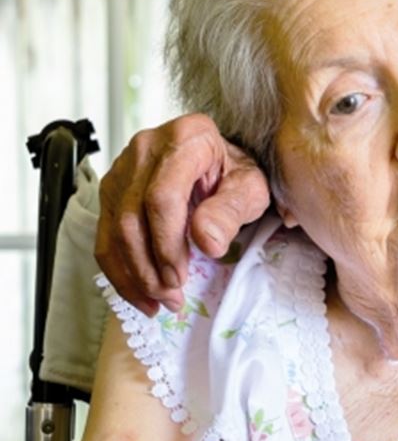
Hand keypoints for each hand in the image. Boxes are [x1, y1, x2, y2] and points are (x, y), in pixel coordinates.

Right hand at [96, 113, 269, 315]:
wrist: (220, 160)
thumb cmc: (236, 173)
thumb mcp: (250, 188)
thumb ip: (231, 211)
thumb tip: (207, 242)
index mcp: (186, 138)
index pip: (162, 197)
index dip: (167, 243)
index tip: (180, 276)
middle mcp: (145, 148)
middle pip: (131, 217)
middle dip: (148, 267)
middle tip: (172, 298)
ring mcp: (122, 167)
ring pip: (113, 229)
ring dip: (133, 274)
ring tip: (159, 302)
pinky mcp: (111, 189)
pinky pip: (105, 235)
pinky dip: (119, 270)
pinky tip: (139, 293)